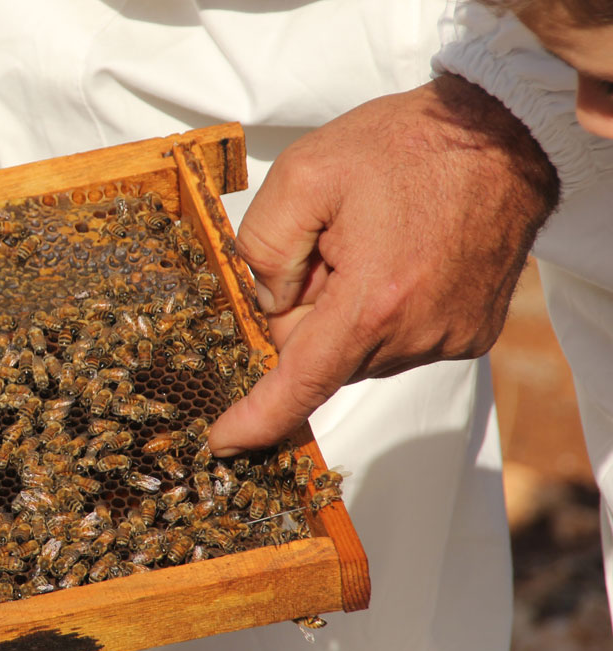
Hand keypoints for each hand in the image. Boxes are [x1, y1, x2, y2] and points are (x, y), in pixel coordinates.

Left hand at [208, 75, 558, 455]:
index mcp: (374, 302)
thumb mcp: (304, 174)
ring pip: (359, 350)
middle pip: (322, 358)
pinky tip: (401, 258)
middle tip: (329, 246)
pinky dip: (383, 311)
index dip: (257, 419)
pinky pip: (398, 341)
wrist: (502, 134)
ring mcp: (451, 337)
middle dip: (306, 313)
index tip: (223, 442)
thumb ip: (264, 246)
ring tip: (374, 243)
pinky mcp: (471, 333)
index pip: (300, 384)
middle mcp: (418, 333)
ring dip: (348, 311)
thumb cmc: (405, 146)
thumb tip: (266, 302)